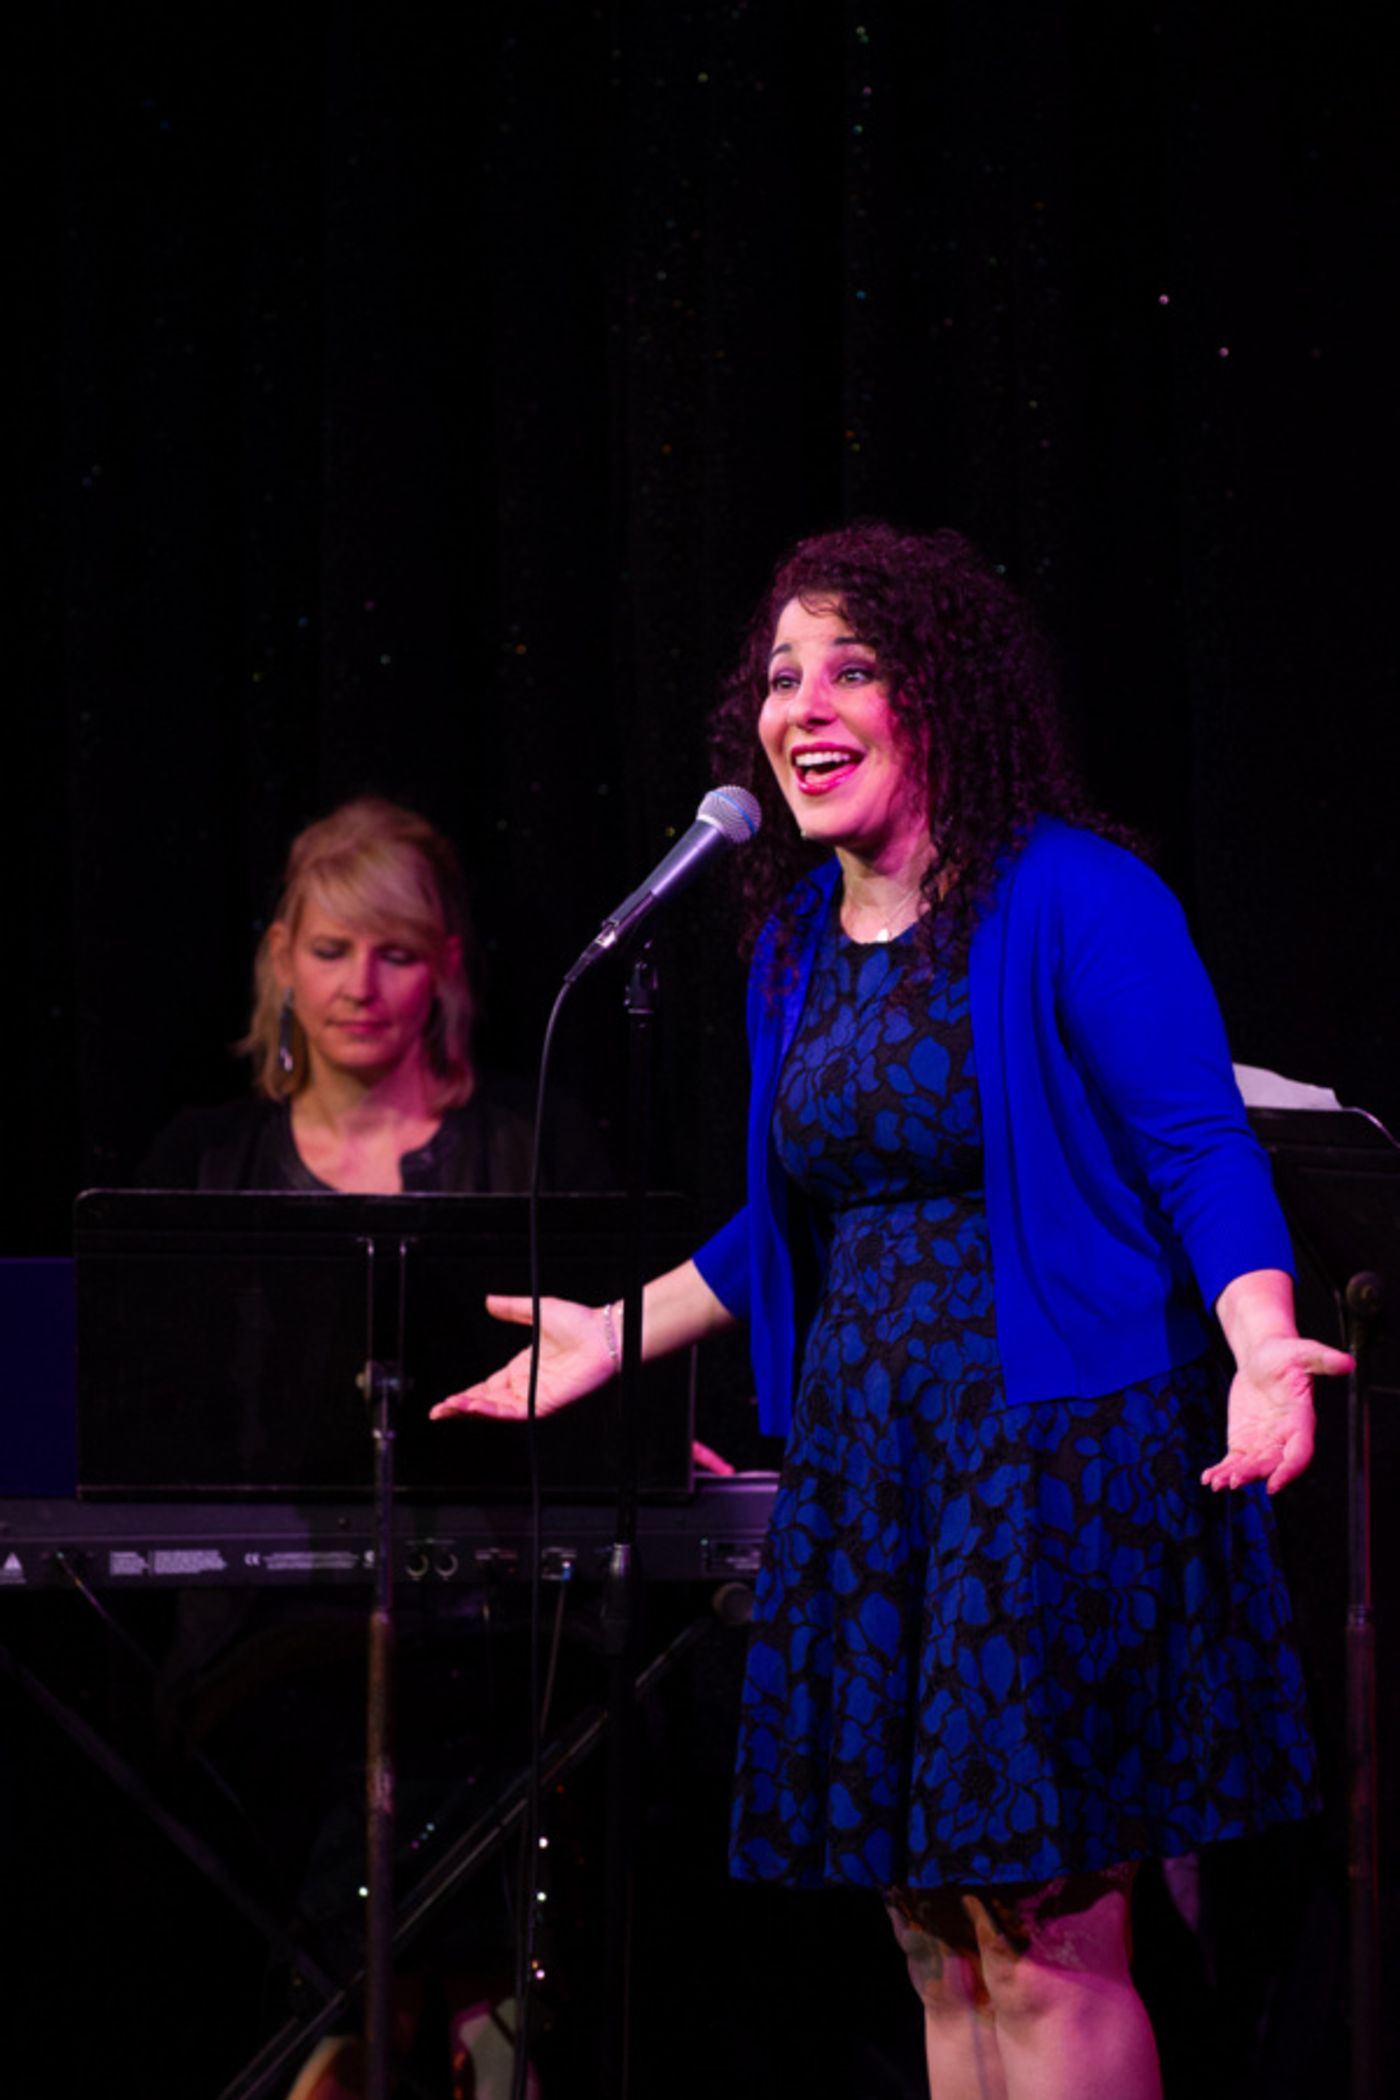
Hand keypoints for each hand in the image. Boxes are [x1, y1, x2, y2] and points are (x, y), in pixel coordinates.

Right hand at [430, 1294, 613, 1421]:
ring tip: (448, 1409)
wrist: (605, 1334)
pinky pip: (514, 1412)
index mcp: (522, 1370)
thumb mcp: (536, 1310)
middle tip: (437, 1411)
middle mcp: (527, 1386)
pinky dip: (492, 1410)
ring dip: (471, 1410)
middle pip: (487, 1403)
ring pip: (496, 1410)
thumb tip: (488, 1300)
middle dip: (460, 1408)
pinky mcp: (546, 1404)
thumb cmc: (580, 1323)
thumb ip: (511, 1308)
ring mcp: (536, 1397)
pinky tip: (473, 1406)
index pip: (487, 1387)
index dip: (466, 1394)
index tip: (445, 1400)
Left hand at [1201, 1333, 1352, 1494]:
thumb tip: (1347, 1362)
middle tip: (1234, 1480)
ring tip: (1217, 1482)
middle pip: (1272, 1463)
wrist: (1262, 1356)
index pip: (1299, 1452)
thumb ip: (1324, 1359)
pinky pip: (1235, 1461)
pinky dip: (1222, 1471)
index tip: (1274, 1484)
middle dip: (1254, 1474)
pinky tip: (1209, 1479)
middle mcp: (1284, 1436)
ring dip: (1235, 1476)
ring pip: (1251, 1466)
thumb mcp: (1304, 1352)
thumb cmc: (1286, 1354)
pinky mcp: (1244, 1441)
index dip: (1289, 1470)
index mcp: (1301, 1420)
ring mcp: (1263, 1442)